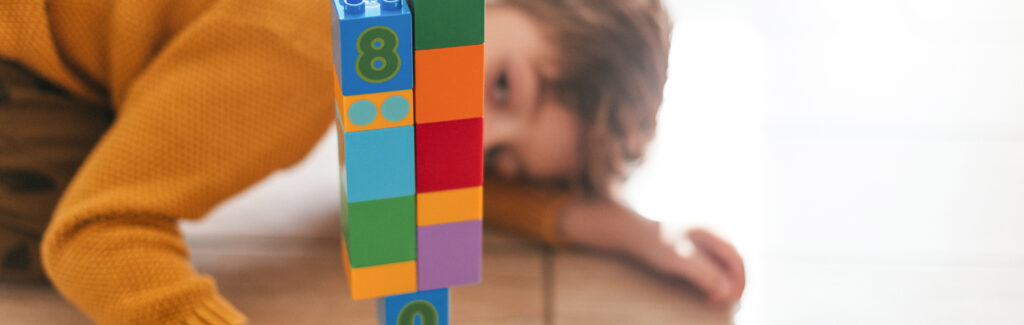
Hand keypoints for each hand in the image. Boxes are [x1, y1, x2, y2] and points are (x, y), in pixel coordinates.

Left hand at [631, 226, 745, 302]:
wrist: (636, 232)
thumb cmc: (657, 244)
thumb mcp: (682, 260)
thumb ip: (706, 274)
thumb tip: (728, 291)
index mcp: (715, 232)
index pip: (737, 261)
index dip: (737, 282)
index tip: (728, 300)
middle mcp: (716, 233)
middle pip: (736, 263)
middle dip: (734, 284)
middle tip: (724, 303)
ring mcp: (709, 239)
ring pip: (727, 265)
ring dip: (727, 283)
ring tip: (717, 298)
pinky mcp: (701, 246)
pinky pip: (717, 264)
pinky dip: (717, 279)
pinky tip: (709, 289)